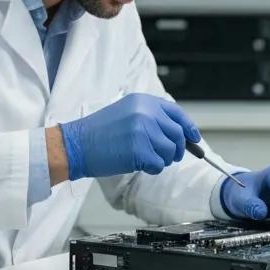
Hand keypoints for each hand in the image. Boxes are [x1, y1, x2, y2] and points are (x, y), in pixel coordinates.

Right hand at [59, 94, 200, 180]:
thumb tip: (179, 134)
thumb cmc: (98, 133)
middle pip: (177, 134)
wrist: (75, 144)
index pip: (176, 113)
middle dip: (176, 149)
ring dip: (161, 160)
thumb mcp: (126, 113)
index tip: (194, 138)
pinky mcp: (140, 150)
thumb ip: (150, 118)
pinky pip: (159, 165)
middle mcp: (146, 113)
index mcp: (143, 101)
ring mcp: (143, 131)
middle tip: (167, 157)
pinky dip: (151, 169)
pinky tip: (137, 164)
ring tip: (143, 158)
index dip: (188, 127)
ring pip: (170, 151)